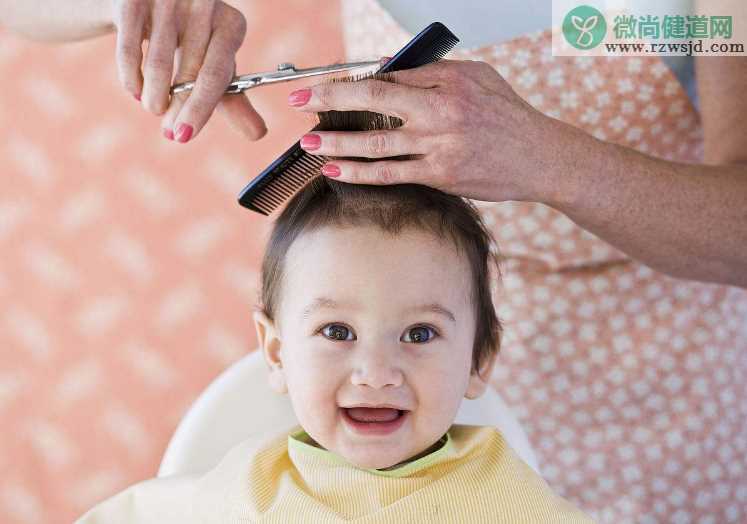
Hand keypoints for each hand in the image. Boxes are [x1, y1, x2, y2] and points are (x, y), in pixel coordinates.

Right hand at [111, 0, 266, 142]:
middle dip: (178, 109)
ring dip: (154, 97)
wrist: (156, 3)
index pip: (217, 74)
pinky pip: (130, 51)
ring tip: (154, 108)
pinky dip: (131, 78)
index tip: (185, 135)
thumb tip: (258, 134)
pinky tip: (136, 91)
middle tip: (172, 132)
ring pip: (158, 64)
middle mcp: (203, 7)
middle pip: (190, 72)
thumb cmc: (195, 43)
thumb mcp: (216, 67)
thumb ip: (234, 100)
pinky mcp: (134, 1)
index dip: (201, 108)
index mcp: (231, 25)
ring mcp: (168, 1)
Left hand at [289, 58, 566, 202]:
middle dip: (330, 99)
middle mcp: (440, 112)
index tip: (321, 86)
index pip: (388, 77)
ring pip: (377, 143)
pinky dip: (361, 173)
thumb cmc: (508, 116)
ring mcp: (438, 146)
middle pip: (374, 100)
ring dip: (339, 142)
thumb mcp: (477, 77)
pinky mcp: (439, 175)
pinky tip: (336, 170)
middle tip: (299, 101)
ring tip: (310, 143)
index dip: (350, 81)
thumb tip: (388, 70)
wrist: (539, 157)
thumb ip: (432, 73)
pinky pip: (392, 174)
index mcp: (446, 82)